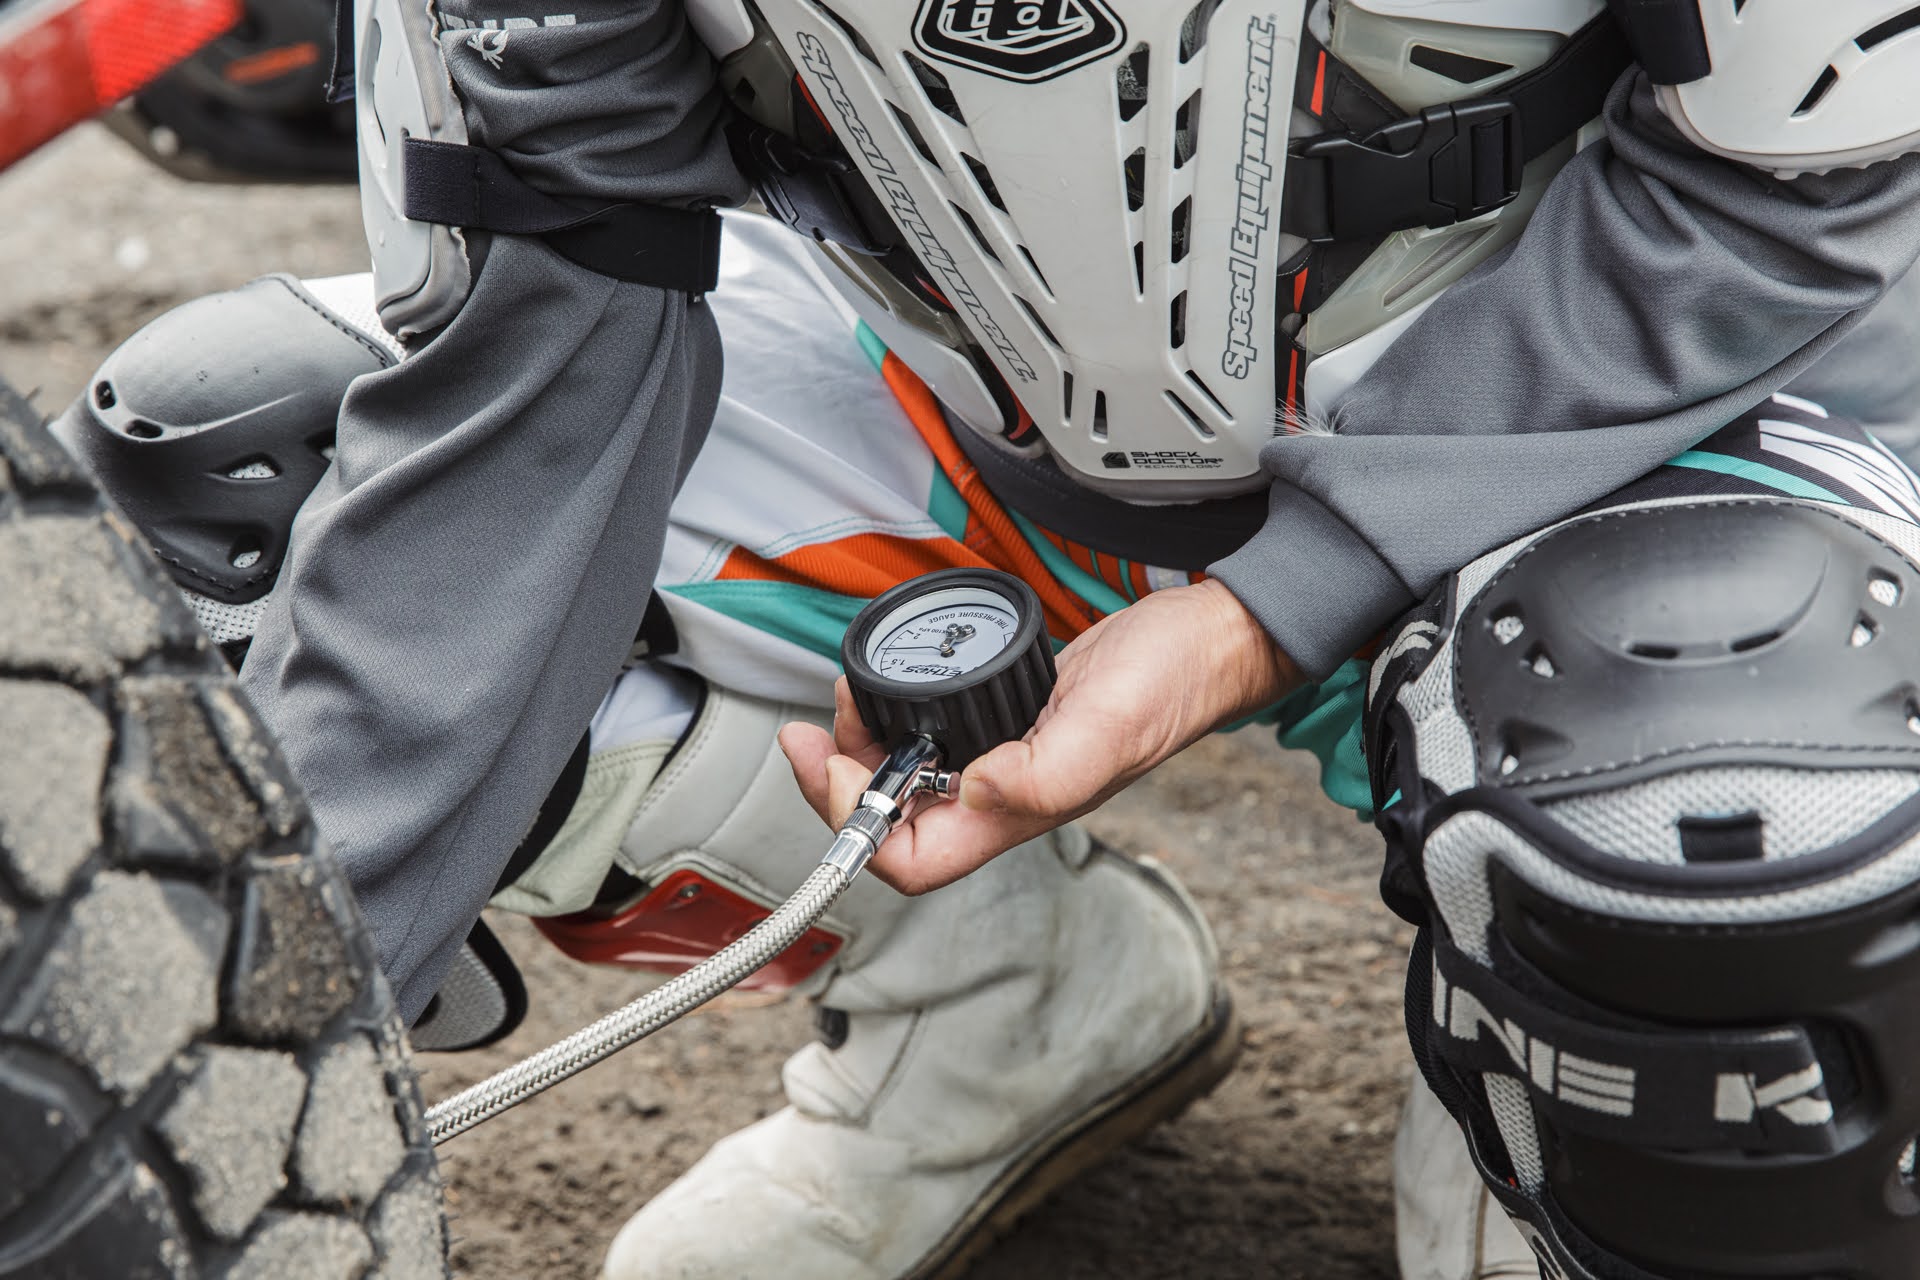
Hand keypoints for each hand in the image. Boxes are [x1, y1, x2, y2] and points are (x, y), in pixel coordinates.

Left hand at [777, 578, 1301, 893]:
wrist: (1206, 638)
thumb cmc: (1172, 685)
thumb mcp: (1107, 726)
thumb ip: (1044, 772)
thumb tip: (974, 790)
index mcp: (1019, 814)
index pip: (910, 860)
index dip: (853, 824)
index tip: (825, 763)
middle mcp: (1003, 797)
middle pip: (892, 823)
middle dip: (839, 781)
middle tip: (816, 730)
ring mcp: (1003, 760)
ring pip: (907, 778)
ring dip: (862, 746)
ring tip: (850, 698)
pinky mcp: (1005, 719)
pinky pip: (932, 734)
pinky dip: (897, 714)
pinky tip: (890, 686)